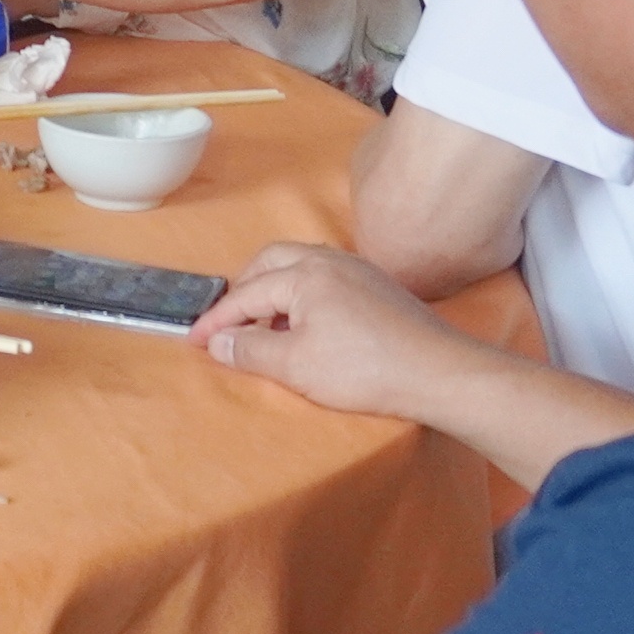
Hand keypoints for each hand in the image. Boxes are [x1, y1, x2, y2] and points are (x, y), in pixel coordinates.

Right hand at [198, 242, 477, 424]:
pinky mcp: (379, 286)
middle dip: (244, 289)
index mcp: (304, 273)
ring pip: (301, 265)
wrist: (439, 373)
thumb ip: (250, 350)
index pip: (246, 293)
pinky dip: (302, 294)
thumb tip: (217, 341)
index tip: (194, 341)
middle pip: (271, 261)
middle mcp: (329, 260)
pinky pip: (326, 276)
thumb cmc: (363, 370)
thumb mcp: (296, 366)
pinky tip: (309, 326)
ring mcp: (358, 270)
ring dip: (275, 289)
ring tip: (267, 325)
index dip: (216, 320)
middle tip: (230, 323)